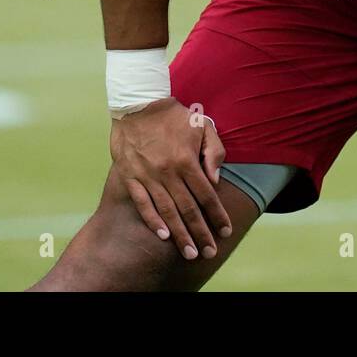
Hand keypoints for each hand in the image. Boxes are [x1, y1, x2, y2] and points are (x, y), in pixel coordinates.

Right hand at [109, 97, 230, 259]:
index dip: (217, 215)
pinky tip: (163, 235)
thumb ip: (213, 152)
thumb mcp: (203, 126)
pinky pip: (142, 203)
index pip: (207, 195)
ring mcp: (147, 176)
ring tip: (189, 252)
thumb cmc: (175, 116)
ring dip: (179, 234)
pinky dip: (152, 220)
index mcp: (187, 160)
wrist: (139, 103)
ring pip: (166, 211)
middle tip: (209, 253)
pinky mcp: (130, 176)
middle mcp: (168, 171)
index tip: (225, 231)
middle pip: (188, 209)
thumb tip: (215, 180)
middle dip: (201, 234)